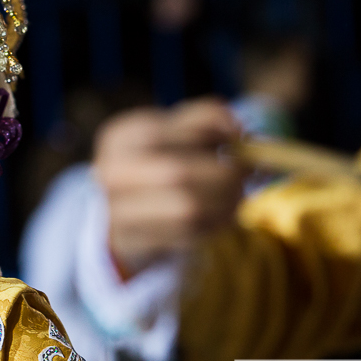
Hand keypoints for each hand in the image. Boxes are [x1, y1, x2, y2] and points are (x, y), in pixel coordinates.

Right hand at [93, 99, 244, 275]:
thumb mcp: (174, 134)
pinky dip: (215, 224)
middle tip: (248, 173)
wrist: (127, 215)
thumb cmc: (159, 164)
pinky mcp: (136, 241)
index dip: (210, 128)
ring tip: (237, 194)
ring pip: (187, 207)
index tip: (238, 134)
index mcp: (120, 138)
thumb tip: (238, 130)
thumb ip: (204, 120)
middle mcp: (112, 173)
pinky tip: (221, 214)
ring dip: (226, 201)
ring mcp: (118, 210)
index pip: (165, 129)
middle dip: (225, 173)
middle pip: (178, 173)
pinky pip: (189, 234)